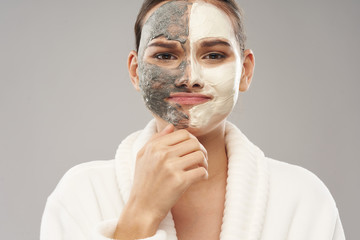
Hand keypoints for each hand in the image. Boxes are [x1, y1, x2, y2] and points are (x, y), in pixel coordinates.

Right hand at [114, 124, 207, 238]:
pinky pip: (201, 171)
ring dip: (204, 162)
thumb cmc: (143, 182)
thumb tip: (171, 126)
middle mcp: (163, 154)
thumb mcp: (142, 156)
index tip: (192, 149)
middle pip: (194, 142)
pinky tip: (200, 178)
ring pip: (200, 155)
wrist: (142, 208)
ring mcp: (171, 167)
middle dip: (201, 150)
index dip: (192, 140)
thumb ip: (155, 139)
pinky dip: (204, 174)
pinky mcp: (180, 181)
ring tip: (201, 168)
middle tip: (200, 159)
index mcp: (155, 147)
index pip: (183, 133)